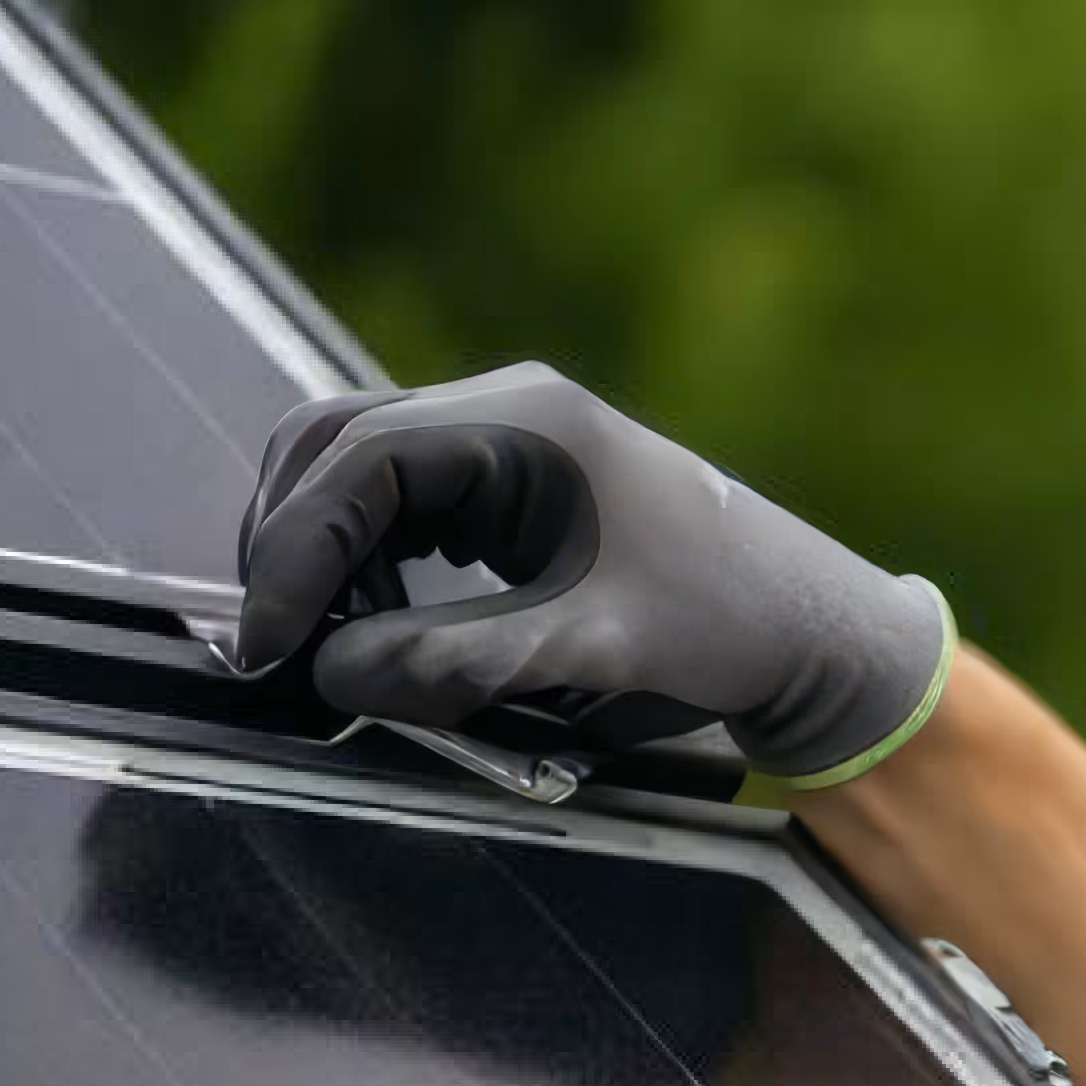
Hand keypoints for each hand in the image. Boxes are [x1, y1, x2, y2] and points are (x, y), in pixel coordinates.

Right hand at [227, 362, 951, 784]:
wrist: (813, 630)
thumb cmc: (725, 628)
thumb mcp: (588, 650)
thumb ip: (454, 661)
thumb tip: (332, 672)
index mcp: (526, 422)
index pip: (358, 461)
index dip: (296, 552)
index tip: (272, 645)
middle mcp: (506, 412)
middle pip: (336, 449)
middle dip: (293, 544)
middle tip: (279, 648)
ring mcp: (507, 442)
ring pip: (360, 475)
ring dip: (326, 554)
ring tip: (328, 649)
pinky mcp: (513, 487)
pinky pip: (405, 506)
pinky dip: (369, 561)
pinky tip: (376, 629)